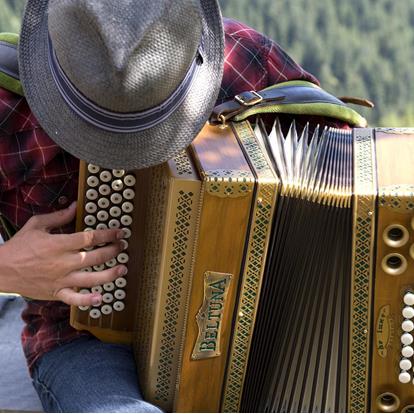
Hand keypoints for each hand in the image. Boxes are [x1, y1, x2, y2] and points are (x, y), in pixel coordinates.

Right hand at [0, 202, 125, 305]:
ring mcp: (61, 279)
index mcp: (59, 244)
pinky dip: (87, 300)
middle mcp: (63, 262)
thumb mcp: (36, 225)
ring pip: (91, 278)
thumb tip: (75, 206)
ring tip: (123, 269)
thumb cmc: (19, 246)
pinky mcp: (56, 293)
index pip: (90, 238)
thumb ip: (58, 216)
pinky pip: (74, 299)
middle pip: (95, 257)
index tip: (119, 232)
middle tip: (122, 246)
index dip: (108, 235)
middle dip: (113, 251)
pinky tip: (101, 298)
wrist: (1, 270)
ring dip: (110, 274)